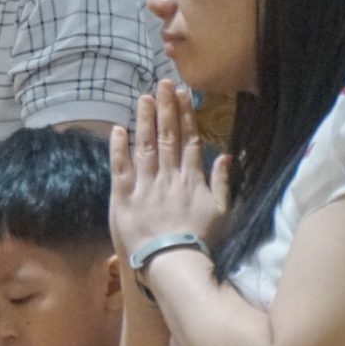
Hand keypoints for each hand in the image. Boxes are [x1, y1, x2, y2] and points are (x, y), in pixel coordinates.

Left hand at [110, 80, 230, 256]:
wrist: (172, 262)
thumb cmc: (200, 242)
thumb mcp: (222, 213)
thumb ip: (222, 182)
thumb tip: (226, 155)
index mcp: (191, 179)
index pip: (188, 140)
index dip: (185, 116)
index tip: (184, 95)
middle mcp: (168, 177)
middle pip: (167, 137)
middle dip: (166, 108)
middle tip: (164, 83)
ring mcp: (145, 185)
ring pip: (145, 146)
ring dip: (145, 120)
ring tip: (144, 96)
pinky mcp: (124, 196)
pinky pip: (120, 167)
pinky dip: (118, 148)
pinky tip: (118, 128)